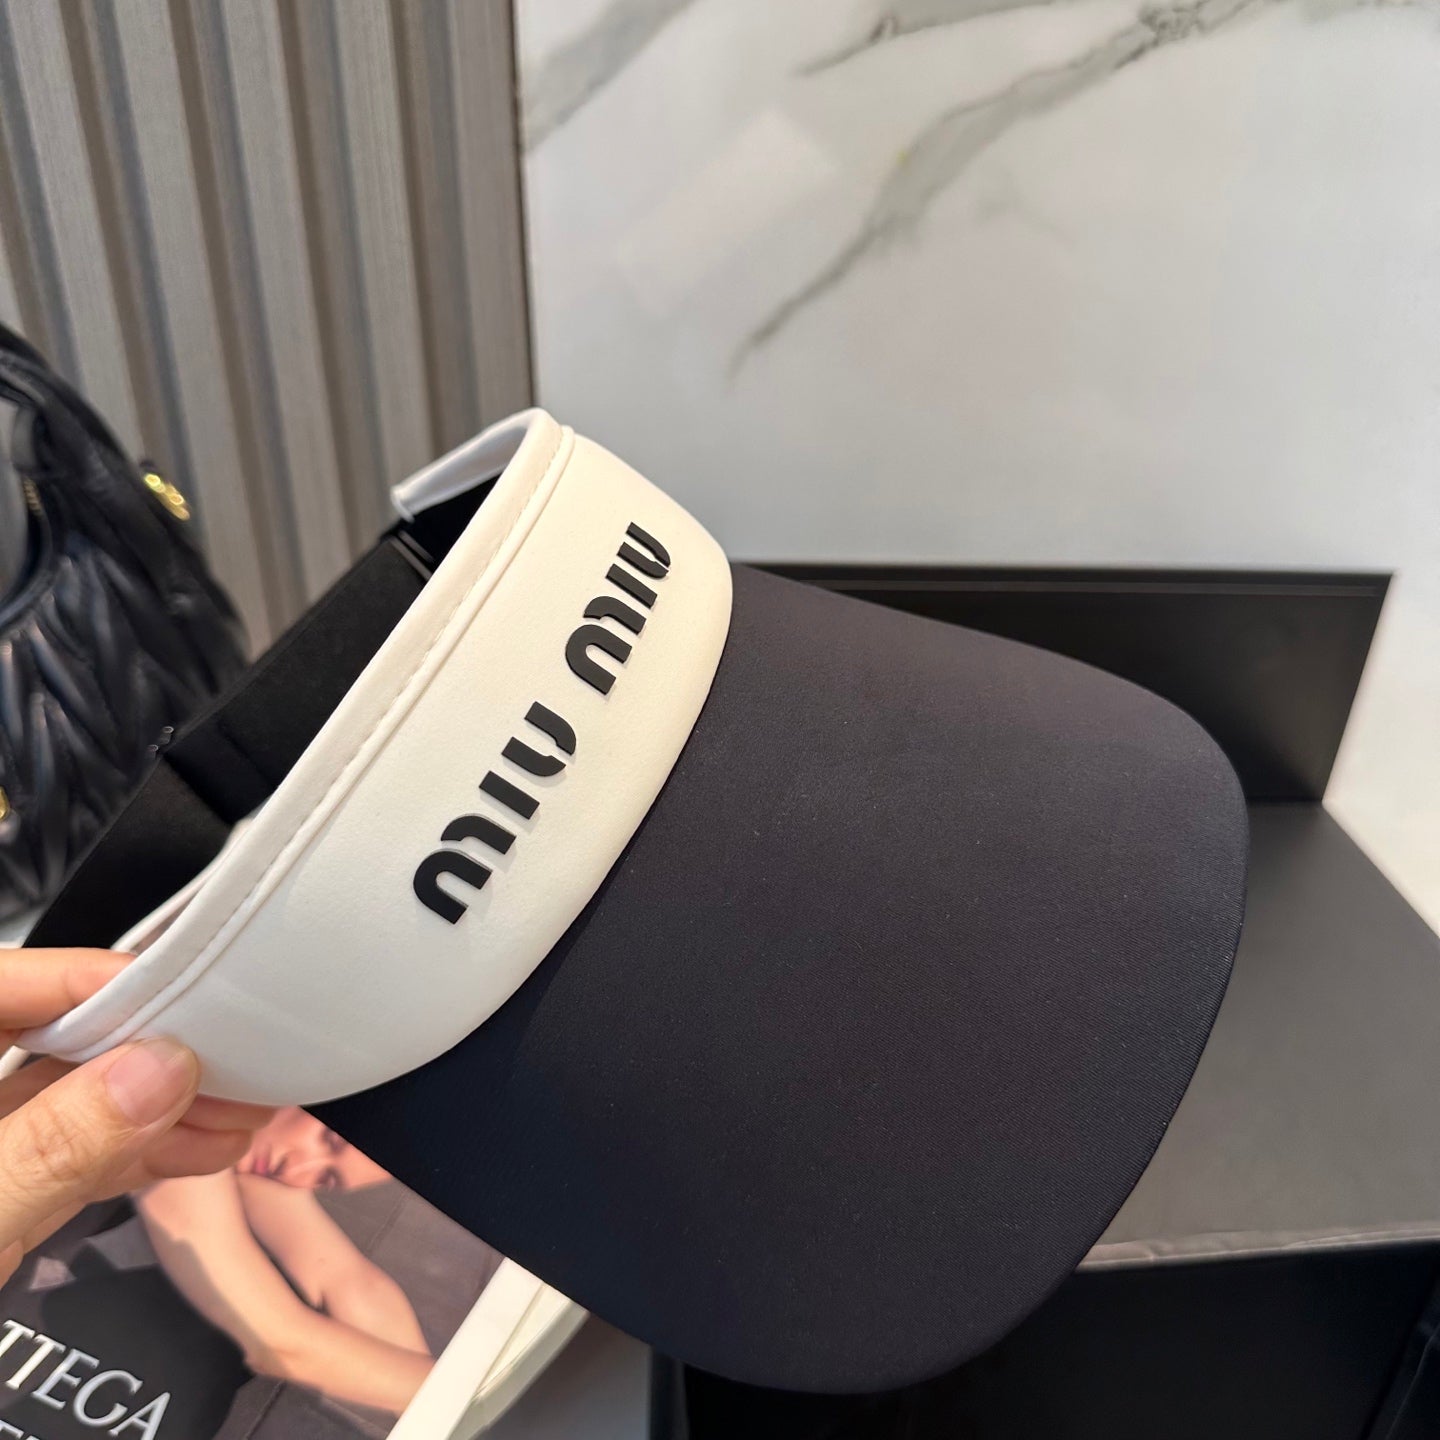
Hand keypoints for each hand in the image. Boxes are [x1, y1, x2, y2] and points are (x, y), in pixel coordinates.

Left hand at [0, 948, 274, 1282]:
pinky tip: (207, 1148)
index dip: (103, 977)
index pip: (14, 981)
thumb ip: (53, 1145)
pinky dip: (140, 1153)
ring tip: (247, 1108)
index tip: (192, 989)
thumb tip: (160, 1069)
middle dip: (156, 1047)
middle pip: (58, 1035)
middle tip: (239, 1051)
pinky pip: (75, 1154)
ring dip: (166, 1105)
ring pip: (75, 1100)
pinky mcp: (1, 1193)